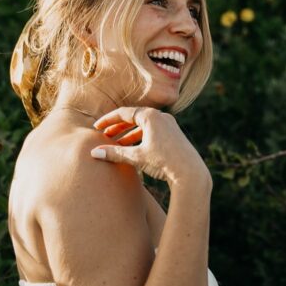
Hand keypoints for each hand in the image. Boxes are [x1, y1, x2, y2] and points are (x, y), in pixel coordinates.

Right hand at [90, 107, 210, 187]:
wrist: (191, 173)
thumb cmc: (163, 162)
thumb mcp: (136, 157)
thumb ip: (115, 153)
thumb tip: (94, 153)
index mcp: (151, 116)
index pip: (123, 113)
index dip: (108, 120)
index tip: (96, 127)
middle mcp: (161, 116)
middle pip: (134, 118)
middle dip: (117, 127)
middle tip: (104, 135)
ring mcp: (169, 125)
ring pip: (144, 126)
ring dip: (129, 134)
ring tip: (117, 144)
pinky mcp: (174, 134)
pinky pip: (153, 132)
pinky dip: (141, 138)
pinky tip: (134, 149)